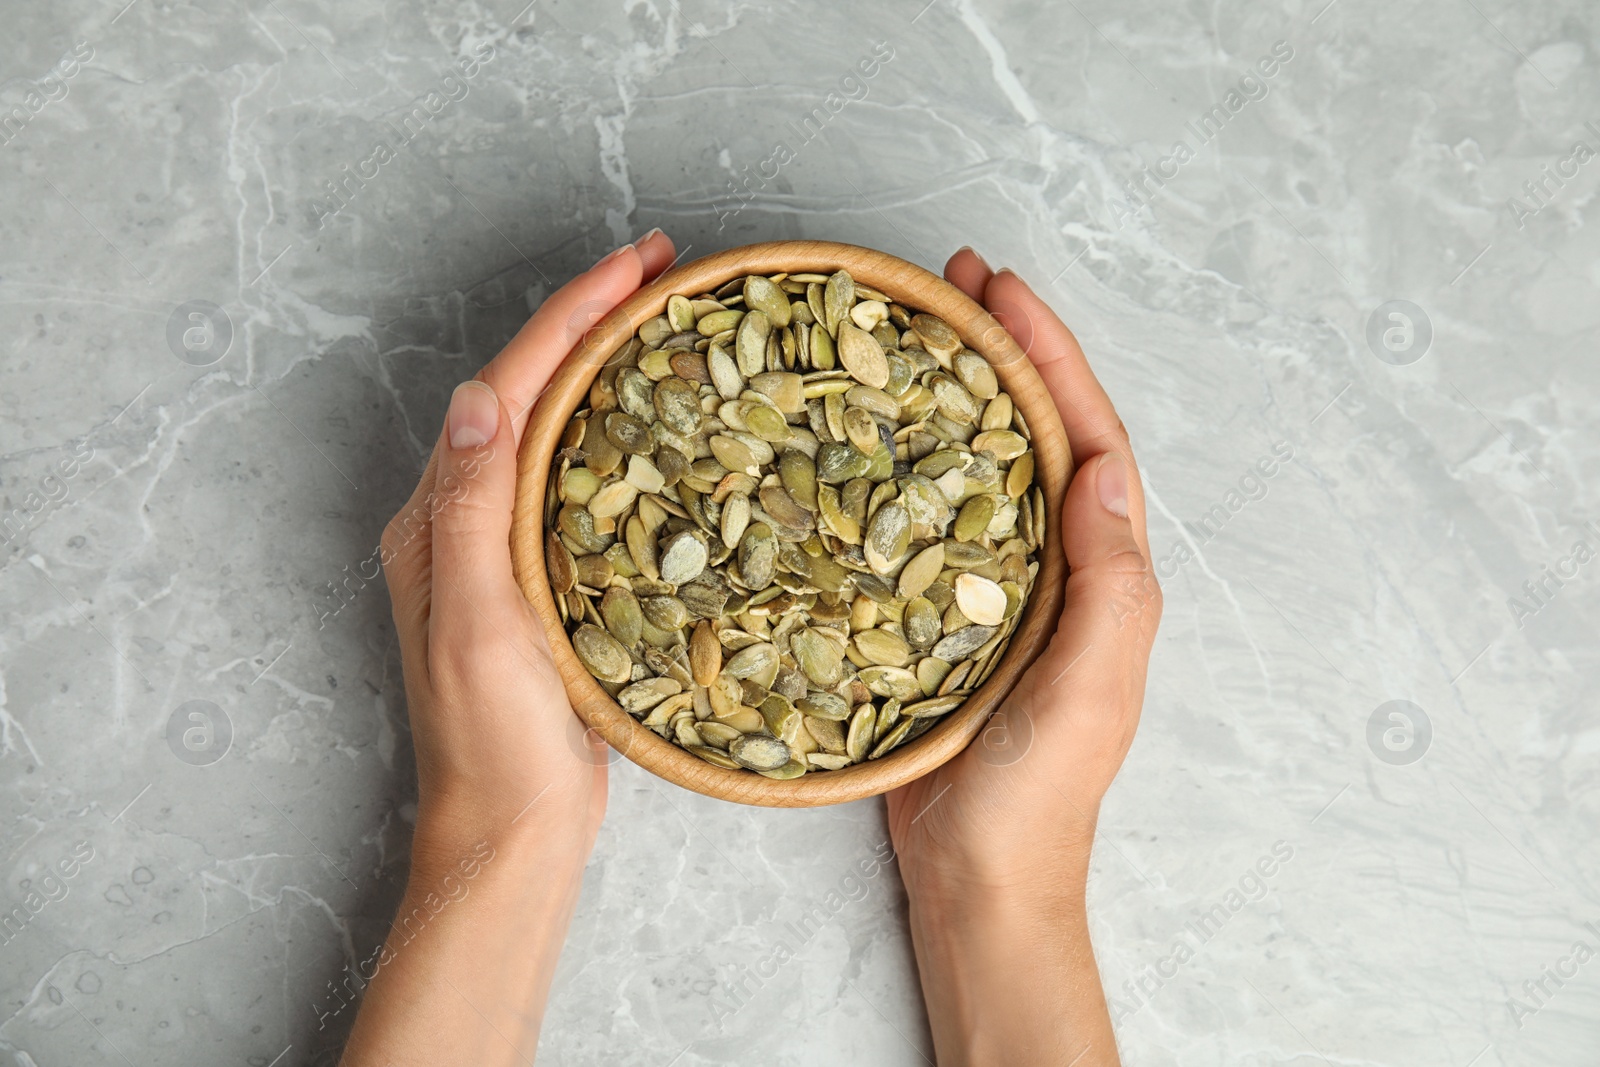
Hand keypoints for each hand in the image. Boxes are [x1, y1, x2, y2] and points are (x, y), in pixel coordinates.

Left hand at [378, 229, 678, 861]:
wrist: (511, 830)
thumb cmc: (491, 742)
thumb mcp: (477, 623)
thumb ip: (470, 511)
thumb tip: (477, 395)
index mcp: (440, 518)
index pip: (508, 390)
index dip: (571, 319)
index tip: (636, 266)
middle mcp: (465, 520)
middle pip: (532, 393)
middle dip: (592, 321)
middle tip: (663, 269)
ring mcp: (506, 548)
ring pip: (561, 430)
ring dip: (608, 367)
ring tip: (668, 321)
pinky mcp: (548, 579)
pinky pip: (583, 481)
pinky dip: (622, 434)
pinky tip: (664, 424)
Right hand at [884, 248, 1159, 1066]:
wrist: (982, 877)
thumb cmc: (1040, 794)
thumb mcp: (1093, 686)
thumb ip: (1110, 583)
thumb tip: (1101, 465)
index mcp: (1102, 568)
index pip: (1083, 434)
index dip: (1049, 353)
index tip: (999, 289)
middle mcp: (1051, 560)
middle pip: (1032, 428)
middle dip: (1002, 345)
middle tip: (950, 278)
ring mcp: (990, 582)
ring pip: (974, 462)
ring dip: (952, 389)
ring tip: (907, 328)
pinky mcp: (933, 610)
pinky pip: (922, 516)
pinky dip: (900, 462)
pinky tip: (859, 436)